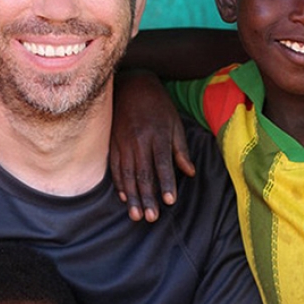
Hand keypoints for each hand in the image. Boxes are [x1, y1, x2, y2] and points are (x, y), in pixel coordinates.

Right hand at [110, 70, 194, 222]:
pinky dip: (119, 183)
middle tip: (151, 218)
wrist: (131, 85)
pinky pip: (115, 167)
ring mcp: (123, 142)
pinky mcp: (112, 143)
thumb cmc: (158, 106)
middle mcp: (139, 141)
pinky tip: (123, 197)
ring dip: (132, 197)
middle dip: (147, 198)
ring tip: (136, 215)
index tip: (170, 201)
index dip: (167, 184)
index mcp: (157, 135)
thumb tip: (190, 172)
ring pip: (127, 175)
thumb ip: (180, 149)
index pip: (163, 164)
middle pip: (143, 174)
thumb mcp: (175, 123)